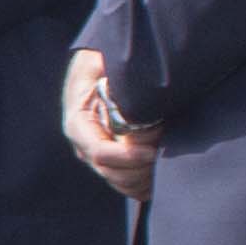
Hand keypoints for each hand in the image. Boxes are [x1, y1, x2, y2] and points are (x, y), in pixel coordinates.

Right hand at [63, 48, 156, 197]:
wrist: (102, 62)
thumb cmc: (105, 59)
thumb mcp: (105, 62)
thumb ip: (118, 80)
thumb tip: (135, 101)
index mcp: (79, 121)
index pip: (100, 153)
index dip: (127, 156)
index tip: (152, 151)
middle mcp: (85, 142)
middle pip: (111, 173)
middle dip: (140, 169)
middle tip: (165, 153)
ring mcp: (98, 153)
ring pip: (120, 182)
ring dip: (144, 179)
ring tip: (166, 163)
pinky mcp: (112, 159)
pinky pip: (126, 182)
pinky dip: (143, 185)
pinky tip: (161, 176)